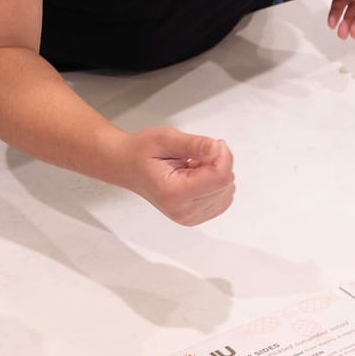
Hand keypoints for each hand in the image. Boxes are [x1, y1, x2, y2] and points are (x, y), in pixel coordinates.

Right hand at [107, 127, 235, 225]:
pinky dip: (215, 183)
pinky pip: (223, 199)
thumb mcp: (165, 138)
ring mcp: (189, 217)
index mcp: (174, 193)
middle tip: (195, 154)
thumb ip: (193, 144)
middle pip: (225, 184)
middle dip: (218, 163)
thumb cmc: (141, 152)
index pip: (220, 177)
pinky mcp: (195, 217)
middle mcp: (183, 211)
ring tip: (192, 166)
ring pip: (227, 191)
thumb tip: (217, 148)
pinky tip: (197, 175)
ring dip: (216, 173)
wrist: (127, 166)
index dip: (222, 155)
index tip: (210, 144)